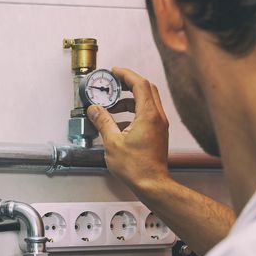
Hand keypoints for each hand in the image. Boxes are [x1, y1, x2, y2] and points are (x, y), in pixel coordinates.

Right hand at [86, 67, 171, 194]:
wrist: (151, 184)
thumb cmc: (136, 168)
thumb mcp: (112, 143)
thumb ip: (103, 122)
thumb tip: (95, 110)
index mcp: (148, 115)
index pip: (140, 84)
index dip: (126, 74)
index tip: (115, 72)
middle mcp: (158, 117)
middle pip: (146, 89)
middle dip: (129, 84)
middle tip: (114, 85)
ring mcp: (160, 126)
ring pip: (147, 102)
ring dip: (129, 101)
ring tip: (112, 107)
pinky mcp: (158, 134)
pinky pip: (147, 115)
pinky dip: (133, 113)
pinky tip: (120, 124)